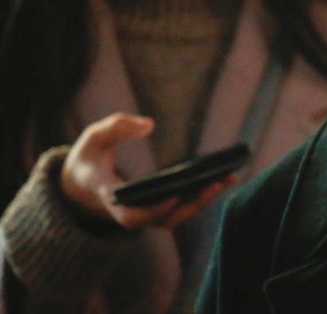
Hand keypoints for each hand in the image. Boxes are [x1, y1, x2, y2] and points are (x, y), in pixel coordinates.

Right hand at [60, 113, 236, 230]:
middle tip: (218, 182)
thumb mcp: (93, 138)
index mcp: (111, 198)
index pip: (133, 216)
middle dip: (194, 203)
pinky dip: (202, 196)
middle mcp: (132, 213)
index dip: (154, 210)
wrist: (82, 184)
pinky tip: (223, 177)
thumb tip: (149, 124)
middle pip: (166, 218)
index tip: (173, 196)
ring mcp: (146, 214)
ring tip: (228, 177)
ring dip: (204, 200)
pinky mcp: (158, 210)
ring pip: (178, 216)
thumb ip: (116, 127)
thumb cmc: (90, 158)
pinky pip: (182, 208)